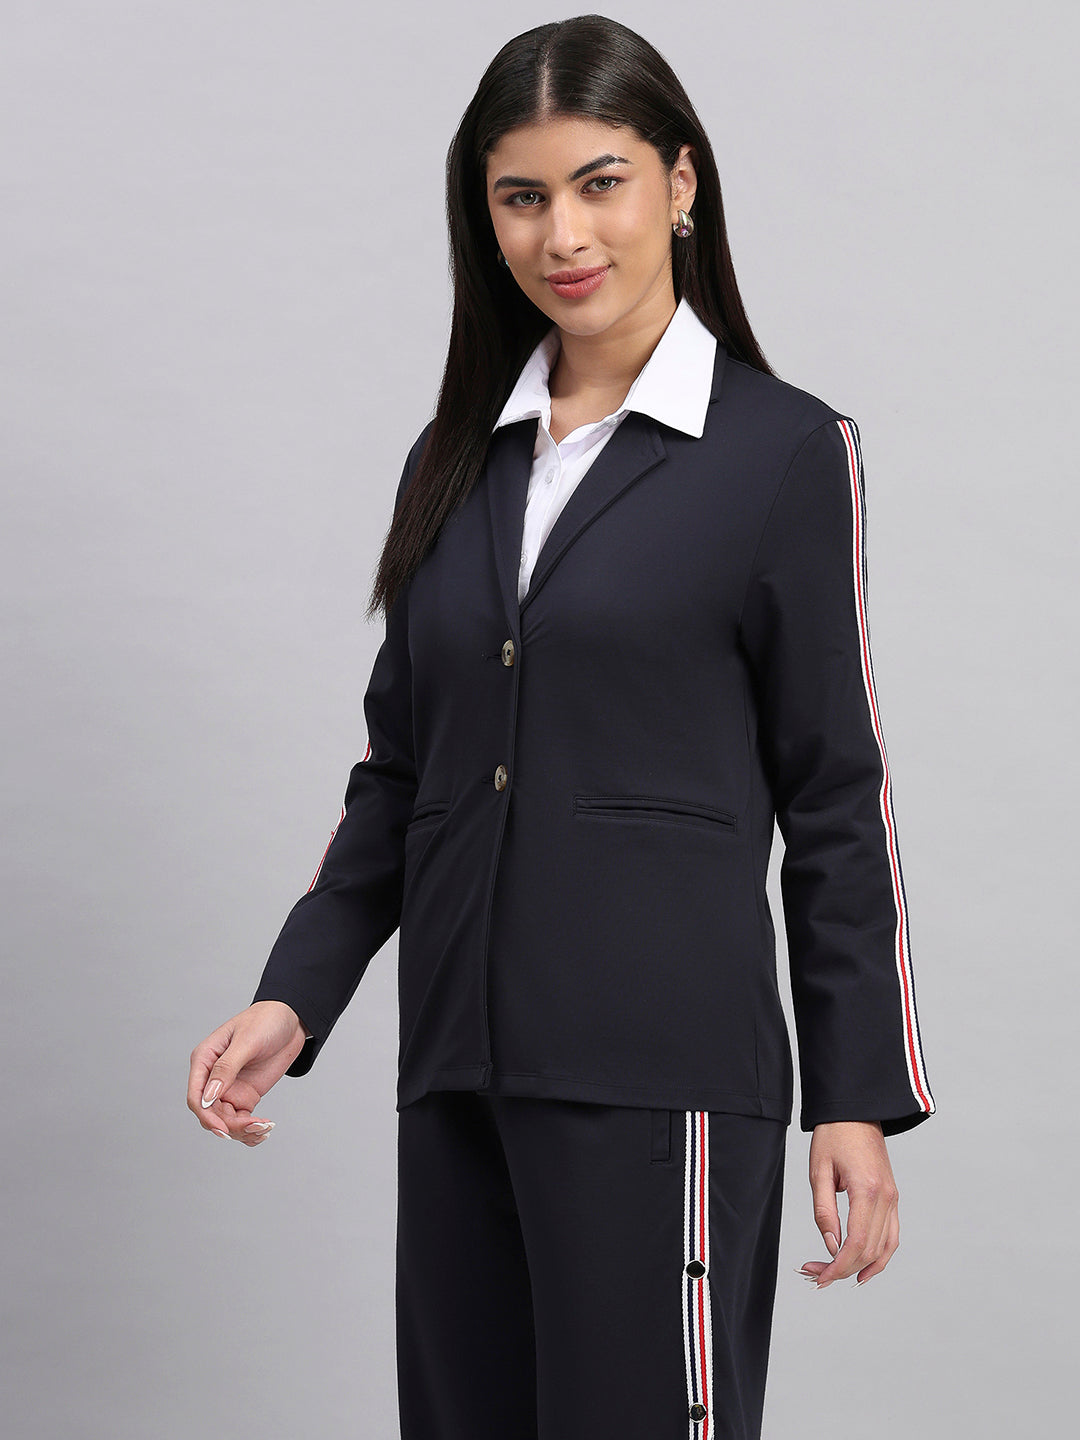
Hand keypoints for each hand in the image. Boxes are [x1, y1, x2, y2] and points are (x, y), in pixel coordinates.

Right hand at [187, 1001, 308, 1145]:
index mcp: (205, 1059)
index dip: (206, 1116)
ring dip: (241, 1131)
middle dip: (229, 1126)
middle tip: (254, 1127)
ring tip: (264, 1128)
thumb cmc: (265, 1020)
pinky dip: (250, 1129)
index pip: (196, 1096)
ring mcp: (229, 1088)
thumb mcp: (247, 1041)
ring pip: (225, 1121)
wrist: (291, 1019)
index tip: (224, 1129)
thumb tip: (208, 1097)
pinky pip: (241, 1120)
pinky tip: (264, 1131)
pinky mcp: (246, 1095)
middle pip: (210, 1114)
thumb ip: (227, 1067)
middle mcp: (213, 1077)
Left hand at [797, 1120, 898, 1289]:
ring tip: (835, 1274)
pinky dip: (880, 1256)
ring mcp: (893, 1198)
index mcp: (867, 1189)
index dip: (838, 1265)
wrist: (855, 1111)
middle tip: (815, 1273)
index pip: (857, 1242)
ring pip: (885, 1248)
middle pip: (870, 1250)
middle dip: (842, 1268)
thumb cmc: (833, 1135)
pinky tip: (863, 1268)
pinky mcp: (893, 1197)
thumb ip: (824, 1211)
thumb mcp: (819, 1171)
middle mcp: (886, 1197)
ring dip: (861, 1267)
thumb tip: (831, 1246)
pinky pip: (892, 1235)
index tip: (820, 1276)